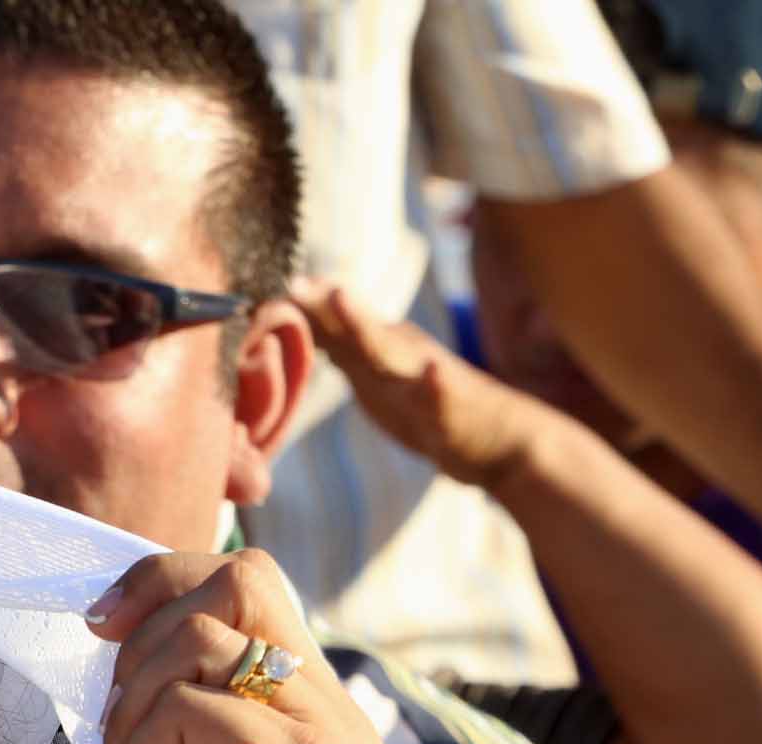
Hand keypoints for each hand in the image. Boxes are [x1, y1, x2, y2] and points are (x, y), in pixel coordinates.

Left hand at [87, 551, 382, 743]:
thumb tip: (122, 606)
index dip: (166, 578)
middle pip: (242, 581)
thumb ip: (186, 678)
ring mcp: (329, 739)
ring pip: (203, 641)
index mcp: (318, 704)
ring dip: (132, 705)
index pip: (251, 581)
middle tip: (113, 714)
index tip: (101, 624)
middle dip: (148, 630)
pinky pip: (189, 706)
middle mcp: (341, 715)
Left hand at [297, 280, 543, 492]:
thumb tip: (304, 324)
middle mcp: (402, 356)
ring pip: (393, 353)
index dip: (301, 309)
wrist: (496, 441)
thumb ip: (346, 349)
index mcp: (382, 350)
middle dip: (323, 308)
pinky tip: (431, 373)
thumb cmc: (430, 409)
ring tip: (340, 299)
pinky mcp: (453, 410)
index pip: (334, 327)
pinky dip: (435, 384)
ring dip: (366, 326)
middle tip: (293, 283)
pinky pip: (444, 396)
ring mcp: (427, 381)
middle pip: (354, 330)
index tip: (265, 287)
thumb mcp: (380, 376)